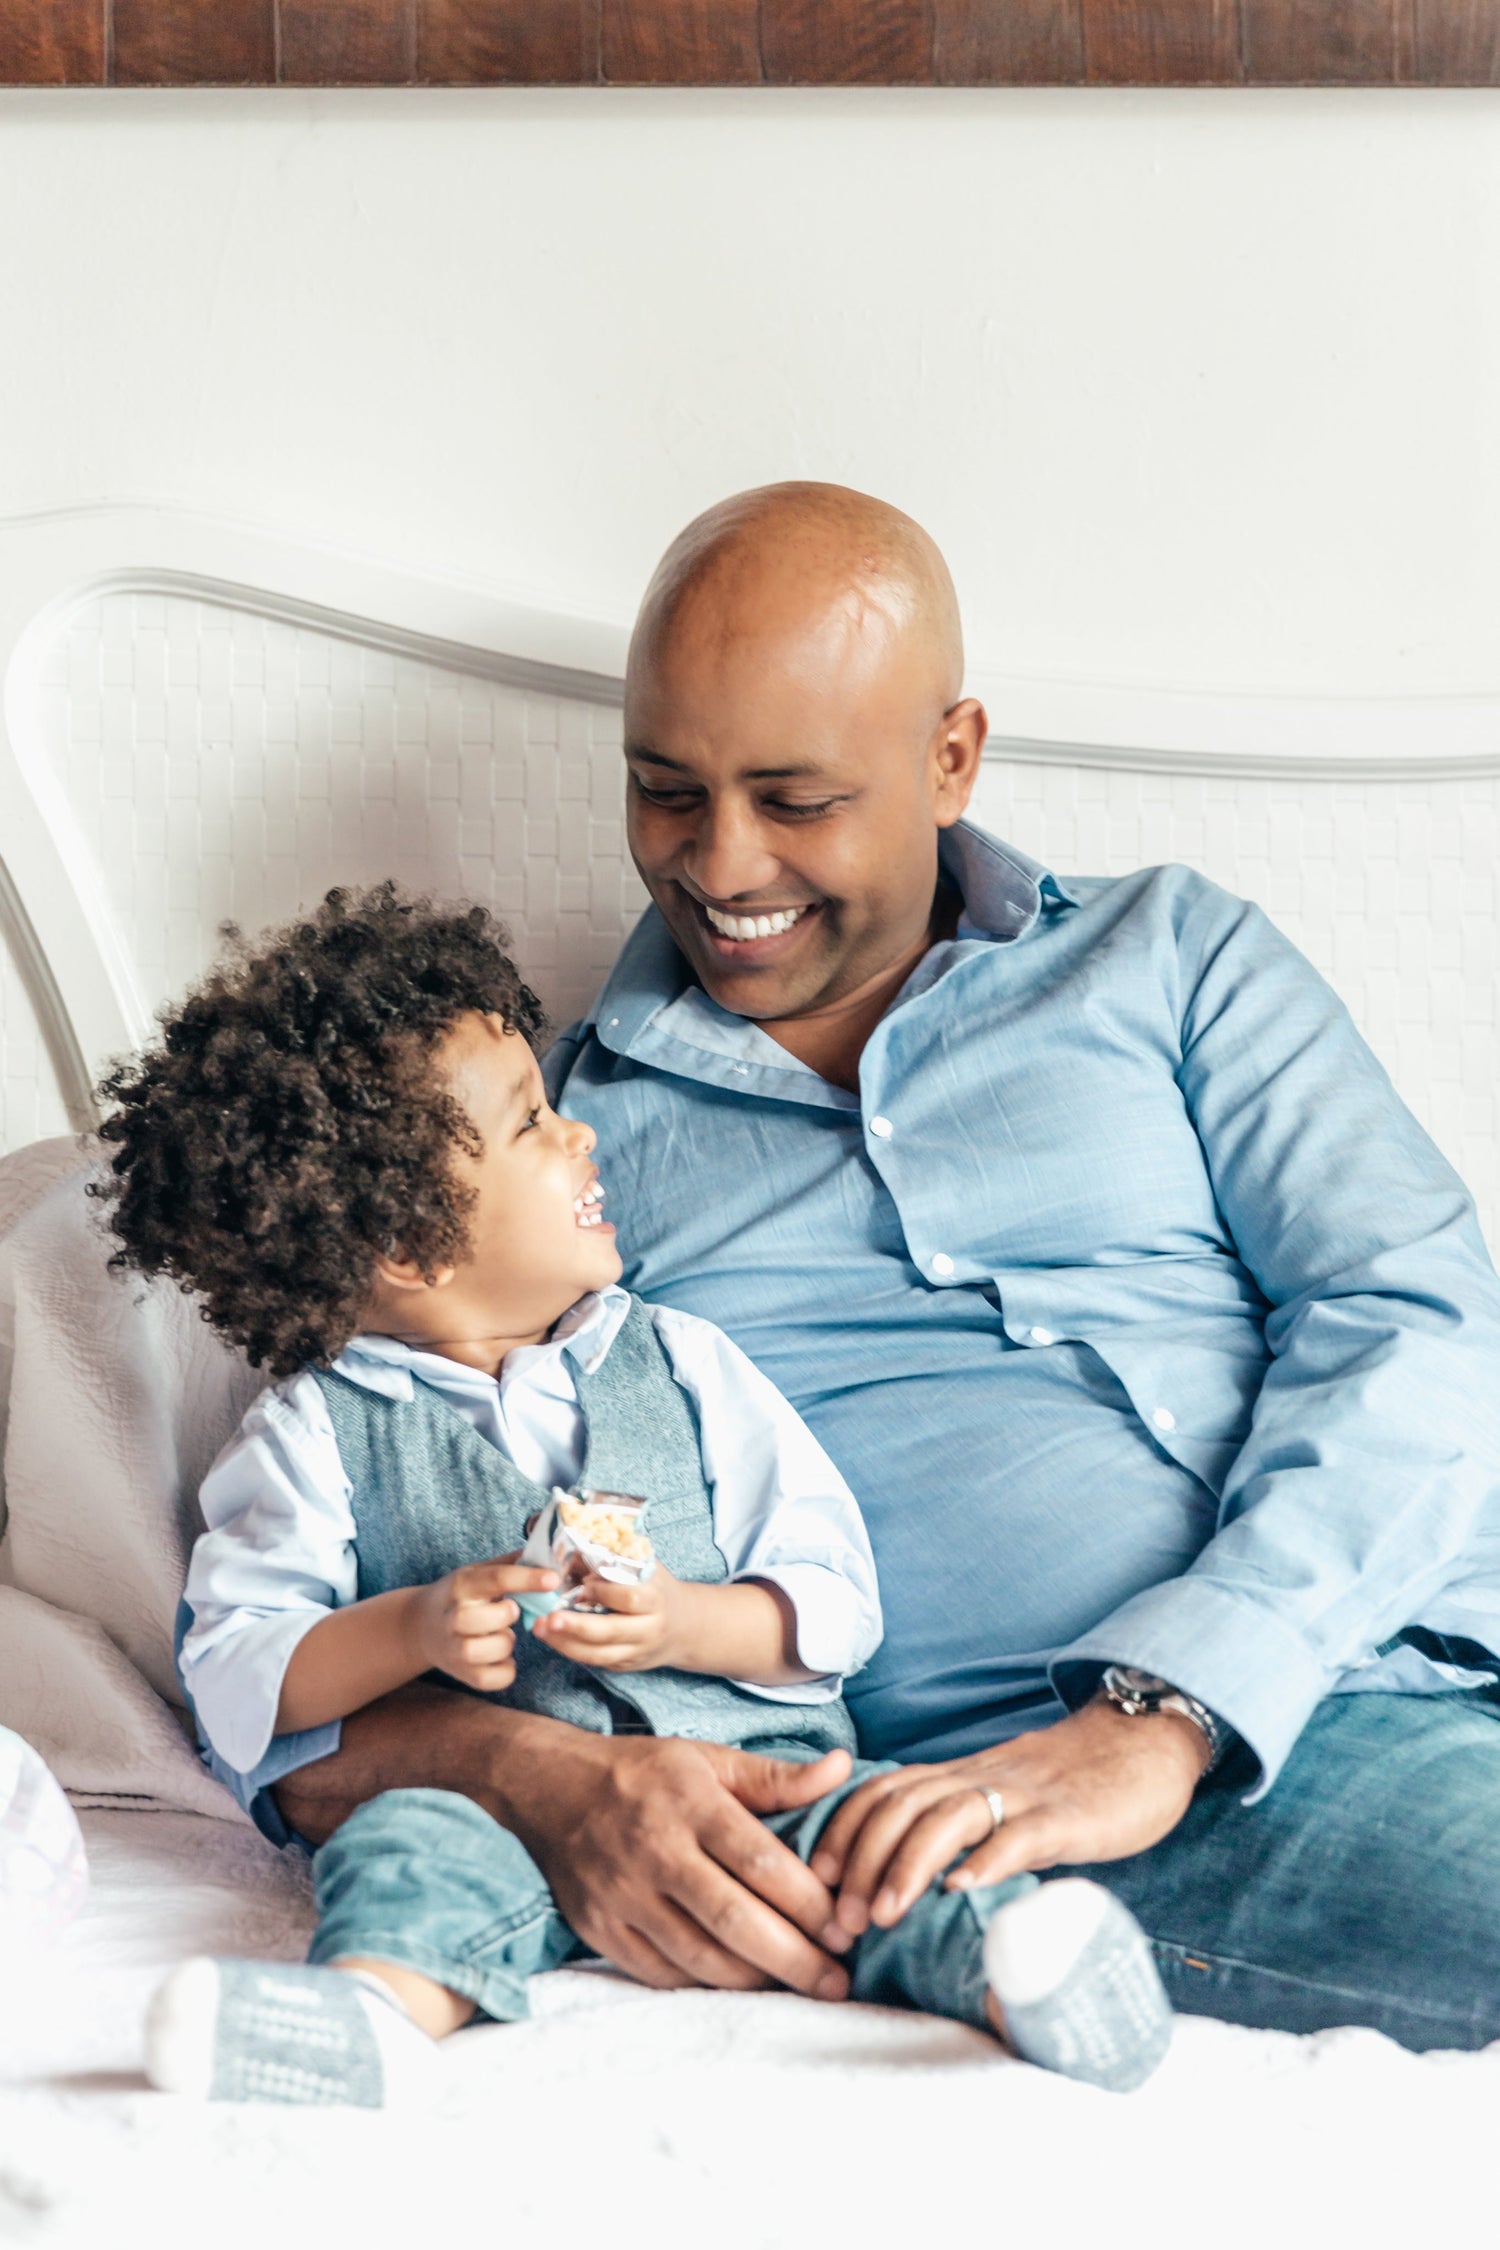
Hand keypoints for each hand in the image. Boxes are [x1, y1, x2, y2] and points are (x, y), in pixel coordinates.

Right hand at [406, 1559, 559, 1692]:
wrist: (422, 1628)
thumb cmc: (463, 1596)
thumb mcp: (479, 1572)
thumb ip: (511, 1564)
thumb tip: (549, 1554)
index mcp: (462, 1584)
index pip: (495, 1579)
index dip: (527, 1579)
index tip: (553, 1580)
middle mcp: (452, 1616)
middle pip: (476, 1619)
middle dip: (504, 1616)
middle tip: (511, 1611)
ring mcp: (453, 1648)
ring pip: (480, 1651)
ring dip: (503, 1645)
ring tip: (504, 1635)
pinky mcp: (461, 1673)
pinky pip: (489, 1680)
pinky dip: (504, 1671)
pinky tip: (503, 1658)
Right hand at [507, 1729, 859, 1996]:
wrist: (550, 1788)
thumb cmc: (645, 1774)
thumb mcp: (709, 1760)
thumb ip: (777, 1777)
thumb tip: (843, 1769)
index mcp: (690, 1804)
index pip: (761, 1862)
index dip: (810, 1903)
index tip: (845, 1929)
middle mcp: (656, 1851)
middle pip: (736, 1920)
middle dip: (795, 1959)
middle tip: (838, 1981)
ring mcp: (623, 1896)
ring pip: (701, 1956)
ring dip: (758, 1980)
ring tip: (801, 1988)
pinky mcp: (600, 1929)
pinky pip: (664, 1973)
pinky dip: (708, 1985)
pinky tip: (744, 1985)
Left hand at [533, 1567, 681, 1671]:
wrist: (684, 1627)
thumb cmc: (658, 1589)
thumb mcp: (648, 1569)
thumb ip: (620, 1558)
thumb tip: (581, 1540)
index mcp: (656, 1601)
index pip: (630, 1598)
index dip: (605, 1591)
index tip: (584, 1583)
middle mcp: (648, 1630)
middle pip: (610, 1632)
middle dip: (576, 1626)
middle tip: (548, 1618)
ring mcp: (635, 1652)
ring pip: (597, 1654)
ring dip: (564, 1643)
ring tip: (539, 1628)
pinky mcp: (623, 1666)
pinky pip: (594, 1662)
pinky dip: (570, 1650)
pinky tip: (551, 1637)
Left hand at [811, 1697, 1209, 1935]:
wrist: (1143, 1742)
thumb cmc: (1070, 1782)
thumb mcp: (1003, 1796)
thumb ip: (961, 1824)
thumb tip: (913, 1878)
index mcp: (960, 1776)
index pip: (882, 1792)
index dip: (841, 1833)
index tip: (814, 1882)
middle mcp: (980, 1779)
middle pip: (901, 1806)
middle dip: (861, 1861)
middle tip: (841, 1921)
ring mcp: (1023, 1796)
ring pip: (949, 1817)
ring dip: (908, 1866)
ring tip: (885, 1916)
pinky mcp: (1068, 1817)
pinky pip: (1020, 1834)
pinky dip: (986, 1861)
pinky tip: (962, 1891)